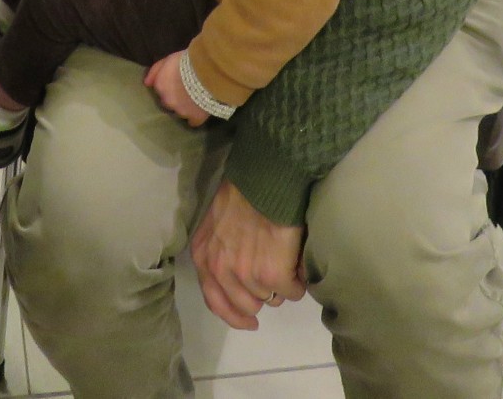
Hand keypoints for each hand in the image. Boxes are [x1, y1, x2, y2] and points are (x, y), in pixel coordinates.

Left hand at [144, 51, 208, 126]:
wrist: (207, 73)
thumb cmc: (188, 62)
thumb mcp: (169, 59)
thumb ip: (155, 71)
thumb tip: (146, 84)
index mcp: (160, 86)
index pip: (160, 90)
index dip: (169, 85)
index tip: (178, 82)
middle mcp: (167, 101)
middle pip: (168, 102)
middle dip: (175, 98)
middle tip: (186, 91)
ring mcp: (180, 111)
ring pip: (180, 112)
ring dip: (185, 107)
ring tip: (196, 99)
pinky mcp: (194, 118)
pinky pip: (192, 122)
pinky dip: (195, 117)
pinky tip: (200, 110)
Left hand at [190, 182, 307, 328]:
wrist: (265, 181)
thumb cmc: (242, 194)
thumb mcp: (215, 224)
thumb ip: (219, 252)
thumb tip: (238, 280)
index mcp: (203, 257)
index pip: (215, 301)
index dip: (234, 315)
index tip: (251, 321)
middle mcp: (220, 270)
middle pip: (246, 305)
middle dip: (262, 295)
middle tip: (273, 277)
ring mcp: (247, 275)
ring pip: (271, 299)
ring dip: (281, 285)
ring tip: (285, 260)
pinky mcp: (273, 275)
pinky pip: (293, 292)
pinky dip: (299, 281)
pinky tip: (298, 262)